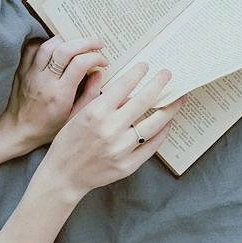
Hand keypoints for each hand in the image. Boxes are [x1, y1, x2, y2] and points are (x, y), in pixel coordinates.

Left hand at [0, 35, 108, 153]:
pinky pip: (32, 48)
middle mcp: (44, 80)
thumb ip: (89, 96)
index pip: (80, 64)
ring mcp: (31, 73)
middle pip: (65, 49)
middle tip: (97, 43)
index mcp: (60, 94)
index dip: (96, 57)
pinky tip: (55, 47)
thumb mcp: (74, 118)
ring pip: (48, 45)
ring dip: (66, 39)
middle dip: (86, 42)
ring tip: (78, 43)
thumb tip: (98, 74)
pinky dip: (45, 43)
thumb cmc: (47, 128)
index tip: (103, 61)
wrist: (18, 131)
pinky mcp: (22, 70)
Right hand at [37, 62, 184, 203]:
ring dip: (169, 109)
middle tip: (167, 74)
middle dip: (159, 84)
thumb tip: (101, 73)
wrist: (63, 176)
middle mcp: (111, 129)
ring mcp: (121, 148)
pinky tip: (166, 123)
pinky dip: (162, 133)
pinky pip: (152, 146)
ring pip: (155, 124)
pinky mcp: (128, 165)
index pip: (123, 86)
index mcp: (96, 113)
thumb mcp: (73, 114)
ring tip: (178, 99)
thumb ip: (90, 94)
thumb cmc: (66, 143)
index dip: (137, 73)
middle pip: (144, 101)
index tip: (145, 66)